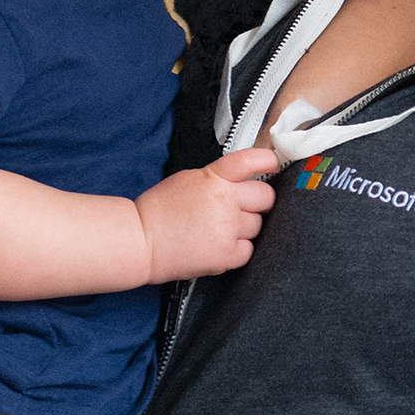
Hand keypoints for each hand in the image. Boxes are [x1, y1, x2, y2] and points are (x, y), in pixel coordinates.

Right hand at [135, 147, 279, 282]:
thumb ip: (216, 178)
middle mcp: (224, 200)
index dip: (269, 160)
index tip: (274, 164)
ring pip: (258, 225)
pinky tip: (220, 246)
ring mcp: (227, 228)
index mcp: (213, 177)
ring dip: (246, 228)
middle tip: (245, 208)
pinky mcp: (226, 254)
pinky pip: (249, 250)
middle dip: (259, 202)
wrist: (140, 241)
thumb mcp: (187, 180)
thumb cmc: (158, 212)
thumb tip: (240, 180)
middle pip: (266, 196)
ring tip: (221, 230)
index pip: (251, 161)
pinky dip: (238, 250)